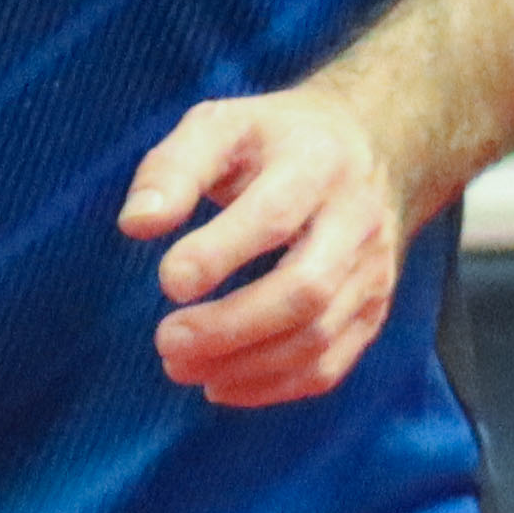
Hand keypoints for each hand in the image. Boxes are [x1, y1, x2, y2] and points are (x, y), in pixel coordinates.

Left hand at [124, 83, 417, 406]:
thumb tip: (137, 225)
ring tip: (179, 366)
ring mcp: (372, 272)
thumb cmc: (276, 139)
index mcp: (315, 166)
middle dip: (230, 326)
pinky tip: (220, 384)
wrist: (376, 148)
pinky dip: (274, 387)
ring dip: (245, 365)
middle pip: (304, 291)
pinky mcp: (372, 310)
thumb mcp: (220, 125)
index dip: (219, 255)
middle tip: (165, 340)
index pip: (274, 218)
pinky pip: (331, 364)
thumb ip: (172, 169)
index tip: (169, 282)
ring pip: (318, 337)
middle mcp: (355, 223)